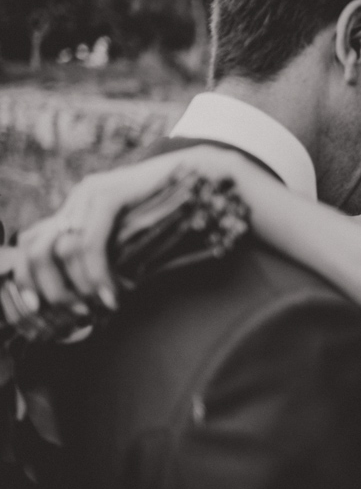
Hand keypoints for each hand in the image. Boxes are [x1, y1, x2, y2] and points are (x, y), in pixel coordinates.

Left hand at [7, 146, 249, 339]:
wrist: (204, 174)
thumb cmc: (176, 210)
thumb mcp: (135, 234)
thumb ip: (113, 253)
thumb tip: (94, 296)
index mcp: (79, 206)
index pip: (31, 244)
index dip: (28, 278)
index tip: (42, 309)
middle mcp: (78, 197)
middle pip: (35, 248)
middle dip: (51, 288)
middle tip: (78, 314)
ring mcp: (91, 192)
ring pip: (61, 250)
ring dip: (79, 286)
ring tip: (102, 305)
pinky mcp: (110, 194)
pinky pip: (91, 242)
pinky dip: (99, 273)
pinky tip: (114, 293)